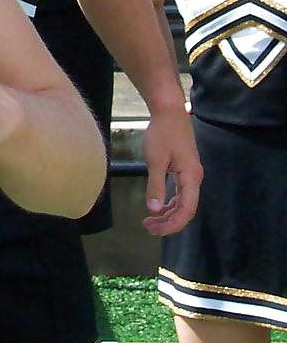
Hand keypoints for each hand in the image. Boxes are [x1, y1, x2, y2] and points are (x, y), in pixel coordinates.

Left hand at [141, 102, 200, 234]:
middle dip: (168, 222)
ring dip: (168, 214)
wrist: (169, 112)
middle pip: (186, 209)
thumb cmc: (162, 133)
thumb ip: (155, 186)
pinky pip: (180, 193)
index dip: (173, 224)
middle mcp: (194, 178)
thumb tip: (154, 210)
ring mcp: (190, 174)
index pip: (187, 210)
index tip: (155, 231)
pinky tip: (158, 208)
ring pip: (183, 202)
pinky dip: (169, 203)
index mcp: (191, 177)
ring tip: (149, 221)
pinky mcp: (184, 170)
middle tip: (148, 227)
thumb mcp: (156, 160)